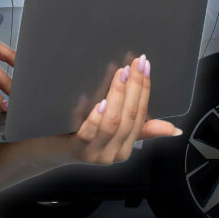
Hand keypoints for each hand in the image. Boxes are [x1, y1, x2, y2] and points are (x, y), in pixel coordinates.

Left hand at [28, 54, 180, 168]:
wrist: (45, 151)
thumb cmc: (78, 135)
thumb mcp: (111, 131)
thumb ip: (140, 128)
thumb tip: (173, 128)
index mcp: (126, 147)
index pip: (142, 116)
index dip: (145, 90)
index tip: (145, 65)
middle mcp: (114, 154)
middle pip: (130, 118)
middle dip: (135, 88)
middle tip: (136, 63)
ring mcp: (95, 154)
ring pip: (112, 124)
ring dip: (118, 96)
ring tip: (121, 75)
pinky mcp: (75, 151)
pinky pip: (89, 134)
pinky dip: (96, 118)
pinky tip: (100, 102)